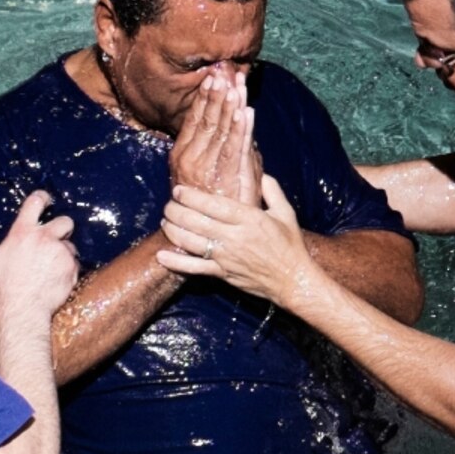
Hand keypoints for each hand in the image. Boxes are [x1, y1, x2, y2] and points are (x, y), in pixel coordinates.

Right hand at [0, 190, 78, 323]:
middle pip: (64, 221)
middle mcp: (44, 238)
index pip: (35, 202)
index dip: (42, 198)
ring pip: (71, 246)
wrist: (23, 309)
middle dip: (62, 228)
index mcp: (22, 232)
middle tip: (56, 239)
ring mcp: (60, 252)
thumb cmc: (2, 290)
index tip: (46, 201)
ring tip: (54, 267)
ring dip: (64, 253)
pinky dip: (69, 271)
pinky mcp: (71, 268)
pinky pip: (75, 265)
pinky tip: (58, 280)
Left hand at [160, 173, 312, 307]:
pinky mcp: (222, 274)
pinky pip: (194, 268)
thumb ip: (272, 190)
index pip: (213, 205)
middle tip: (168, 205)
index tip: (178, 191)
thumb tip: (261, 174)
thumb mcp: (286, 213)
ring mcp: (226, 257)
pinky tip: (161, 255)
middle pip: (196, 221)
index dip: (191, 196)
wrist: (292, 280)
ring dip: (173, 230)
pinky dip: (176, 262)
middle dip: (176, 211)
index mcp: (249, 218)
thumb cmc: (290, 245)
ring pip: (190, 242)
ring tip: (165, 221)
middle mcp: (234, 237)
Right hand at [166, 66, 260, 200]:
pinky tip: (246, 112)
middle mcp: (191, 158)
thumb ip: (216, 151)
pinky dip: (240, 128)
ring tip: (236, 84)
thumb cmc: (207, 207)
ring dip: (228, 105)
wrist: (205, 236)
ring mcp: (207, 167)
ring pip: (220, 129)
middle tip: (224, 71)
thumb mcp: (206, 174)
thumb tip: (231, 128)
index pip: (195, 119)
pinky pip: (234, 148)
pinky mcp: (225, 177)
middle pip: (206, 119)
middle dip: (217, 94)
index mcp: (183, 155)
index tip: (213, 77)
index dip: (204, 97)